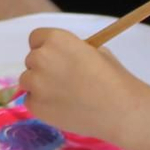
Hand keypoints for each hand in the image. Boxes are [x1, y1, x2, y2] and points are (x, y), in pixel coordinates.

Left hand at [16, 27, 148, 145]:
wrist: (121, 110)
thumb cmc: (114, 79)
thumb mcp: (97, 52)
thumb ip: (74, 50)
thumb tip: (62, 55)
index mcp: (56, 40)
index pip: (36, 38)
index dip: (46, 48)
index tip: (56, 58)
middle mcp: (40, 58)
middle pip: (31, 60)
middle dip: (44, 68)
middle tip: (65, 81)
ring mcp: (35, 83)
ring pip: (28, 81)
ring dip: (40, 86)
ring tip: (65, 96)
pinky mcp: (34, 105)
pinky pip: (31, 101)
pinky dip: (42, 104)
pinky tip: (63, 108)